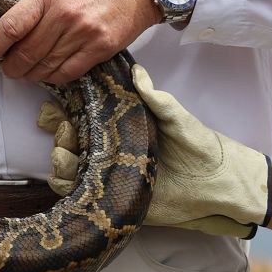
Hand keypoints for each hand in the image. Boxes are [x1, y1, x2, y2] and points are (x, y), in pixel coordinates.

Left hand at [0, 0, 157, 83]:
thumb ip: (36, 7)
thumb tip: (11, 32)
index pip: (11, 26)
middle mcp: (64, 15)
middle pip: (26, 52)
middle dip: (11, 66)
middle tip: (7, 69)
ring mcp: (83, 33)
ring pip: (46, 66)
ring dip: (30, 75)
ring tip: (25, 74)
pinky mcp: (101, 48)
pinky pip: (68, 72)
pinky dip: (53, 77)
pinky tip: (48, 75)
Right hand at [36, 64, 270, 236]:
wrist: (216, 187)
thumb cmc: (198, 147)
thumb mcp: (179, 120)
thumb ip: (157, 99)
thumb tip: (137, 71)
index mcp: (118, 128)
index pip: (80, 115)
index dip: (62, 110)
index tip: (56, 106)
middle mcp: (106, 150)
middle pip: (67, 139)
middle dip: (59, 133)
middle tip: (66, 130)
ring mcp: (105, 175)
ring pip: (66, 165)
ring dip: (59, 159)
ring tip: (66, 155)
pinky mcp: (108, 199)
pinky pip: (76, 194)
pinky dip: (65, 185)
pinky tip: (71, 178)